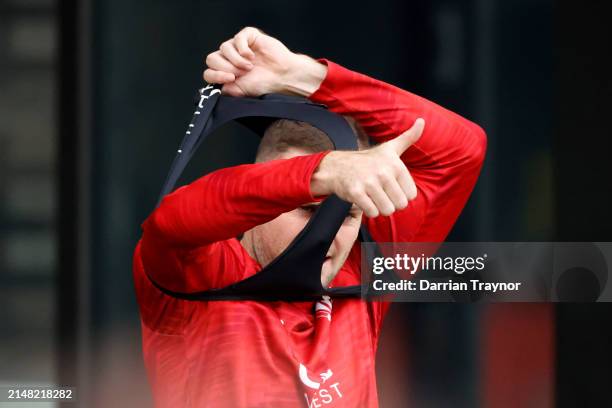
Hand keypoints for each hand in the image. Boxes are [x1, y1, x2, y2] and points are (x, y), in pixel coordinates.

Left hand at [203, 27, 326, 96]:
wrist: (283, 77)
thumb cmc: (265, 84)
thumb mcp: (241, 91)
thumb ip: (226, 89)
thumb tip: (214, 87)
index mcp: (225, 72)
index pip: (209, 72)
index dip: (215, 75)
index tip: (230, 79)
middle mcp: (229, 59)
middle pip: (212, 58)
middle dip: (226, 68)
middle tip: (240, 74)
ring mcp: (238, 46)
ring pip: (224, 48)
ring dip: (236, 60)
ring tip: (250, 67)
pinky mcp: (248, 37)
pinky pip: (237, 38)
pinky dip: (242, 48)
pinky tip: (252, 56)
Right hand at [311, 118, 424, 217]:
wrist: (338, 166)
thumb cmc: (368, 160)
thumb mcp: (390, 147)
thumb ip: (408, 137)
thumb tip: (422, 121)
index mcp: (395, 164)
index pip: (411, 195)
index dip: (401, 194)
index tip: (391, 186)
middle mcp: (383, 172)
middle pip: (400, 205)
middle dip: (391, 203)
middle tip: (381, 193)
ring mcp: (369, 182)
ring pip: (387, 211)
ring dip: (380, 208)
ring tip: (373, 197)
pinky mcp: (356, 192)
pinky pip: (372, 213)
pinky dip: (369, 211)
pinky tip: (364, 200)